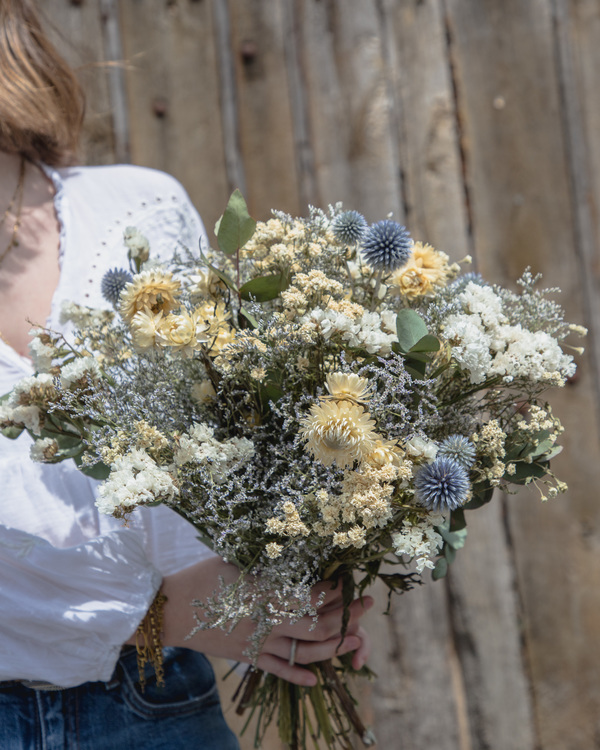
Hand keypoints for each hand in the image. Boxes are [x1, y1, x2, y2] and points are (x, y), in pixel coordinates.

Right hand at [159, 556, 372, 685]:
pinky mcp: (248, 657)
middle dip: (349, 615)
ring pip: (307, 652)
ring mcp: (260, 643)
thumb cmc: (203, 576)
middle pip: (321, 625)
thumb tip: (299, 555)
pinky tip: (316, 679)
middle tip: (367, 603)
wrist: (170, 609)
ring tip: (356, 638)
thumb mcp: (238, 561)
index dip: (337, 589)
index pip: (315, 595)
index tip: (350, 578)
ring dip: (336, 646)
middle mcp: (270, 620)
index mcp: (269, 592)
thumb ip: (270, 564)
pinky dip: (300, 676)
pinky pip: (280, 670)